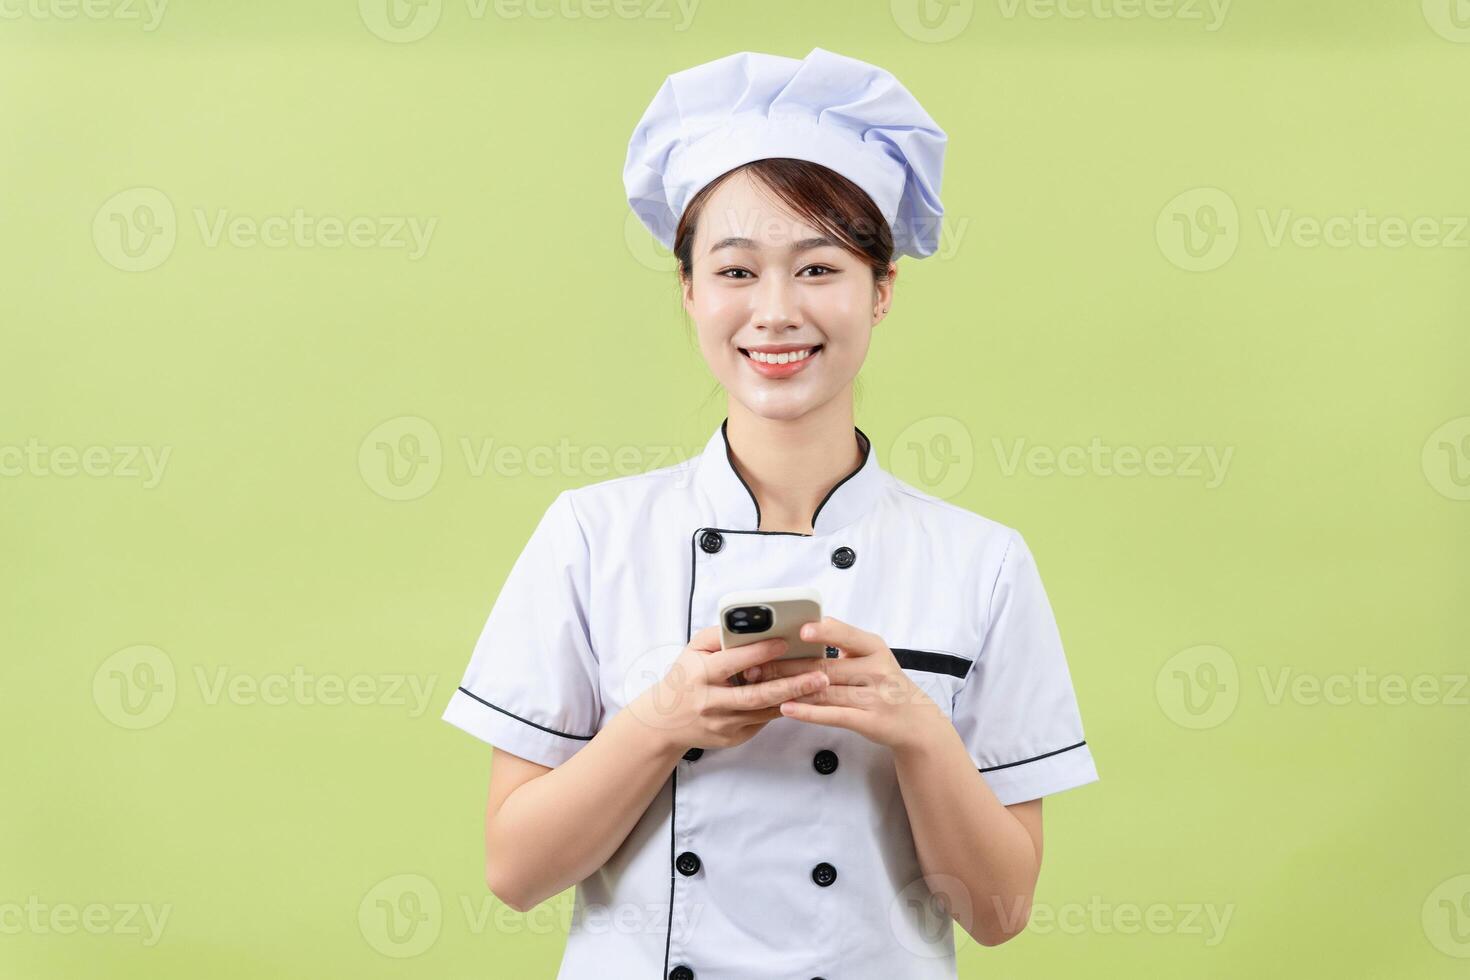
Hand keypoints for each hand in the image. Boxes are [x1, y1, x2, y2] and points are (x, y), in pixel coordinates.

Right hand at [630, 625, 830, 752]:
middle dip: (791, 684)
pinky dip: (782, 708)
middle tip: (820, 674)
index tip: (785, 642)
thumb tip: (751, 623)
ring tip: (820, 686)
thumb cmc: (685, 678)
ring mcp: (722, 724)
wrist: (664, 722)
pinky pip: (762, 721)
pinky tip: (802, 698)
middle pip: (756, 694)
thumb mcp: (693, 650)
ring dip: (794, 698)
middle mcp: (710, 702)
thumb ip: (719, 634)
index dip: (760, 652)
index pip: (733, 662)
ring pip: (764, 711)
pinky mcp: (732, 738)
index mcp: (700, 675)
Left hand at [738, 616, 948, 750]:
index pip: (847, 636)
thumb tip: (810, 625)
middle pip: (826, 667)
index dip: (824, 633)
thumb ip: (845, 642)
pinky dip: (808, 712)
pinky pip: (834, 715)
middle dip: (789, 666)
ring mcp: (874, 697)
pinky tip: (786, 708)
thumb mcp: (872, 655)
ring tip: (762, 685)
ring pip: (826, 692)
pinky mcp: (869, 722)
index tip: (801, 630)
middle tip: (758, 664)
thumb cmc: (885, 682)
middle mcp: (877, 671)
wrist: (914, 720)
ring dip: (791, 689)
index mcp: (875, 648)